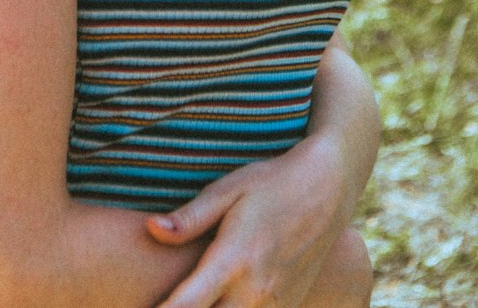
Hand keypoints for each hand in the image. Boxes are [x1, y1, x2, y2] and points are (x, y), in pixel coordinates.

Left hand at [145, 136, 354, 307]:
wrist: (328, 189)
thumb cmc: (271, 182)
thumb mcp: (228, 189)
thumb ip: (190, 217)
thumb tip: (151, 229)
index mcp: (233, 260)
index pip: (187, 304)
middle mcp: (255, 291)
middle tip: (149, 303)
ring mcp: (274, 305)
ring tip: (188, 300)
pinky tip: (220, 302)